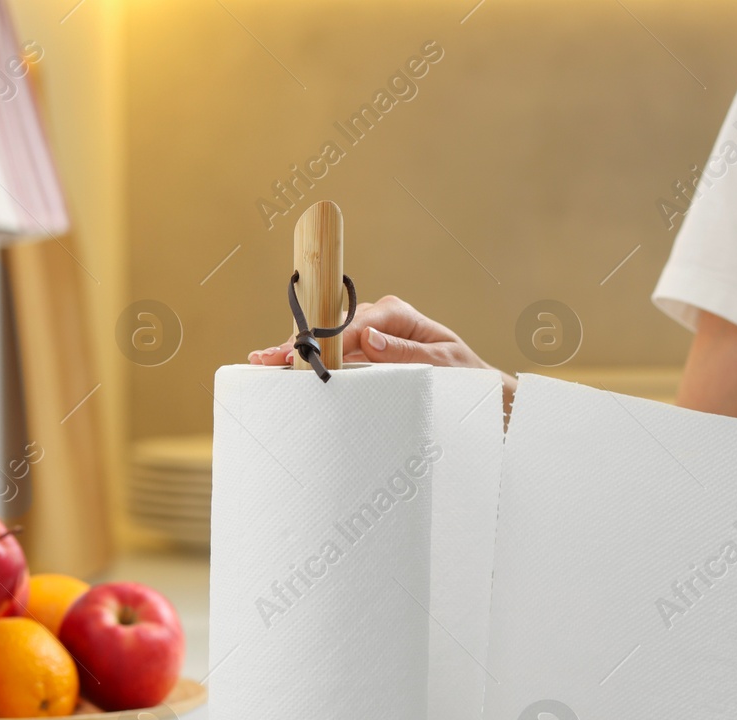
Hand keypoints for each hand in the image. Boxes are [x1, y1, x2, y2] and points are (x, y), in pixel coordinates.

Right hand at [247, 295, 516, 406]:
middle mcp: (378, 319)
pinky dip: (309, 363)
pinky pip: (333, 356)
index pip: (352, 324)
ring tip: (262, 362)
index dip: (323, 338)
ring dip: (295, 353)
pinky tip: (281, 368)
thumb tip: (368, 338)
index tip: (301, 351)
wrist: (474, 388)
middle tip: (266, 359)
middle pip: (330, 328)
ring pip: (326, 342)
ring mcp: (367, 336)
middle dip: (298, 343)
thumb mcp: (442, 362)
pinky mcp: (362, 354)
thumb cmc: (463, 374)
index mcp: (396, 314)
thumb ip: (405, 352)